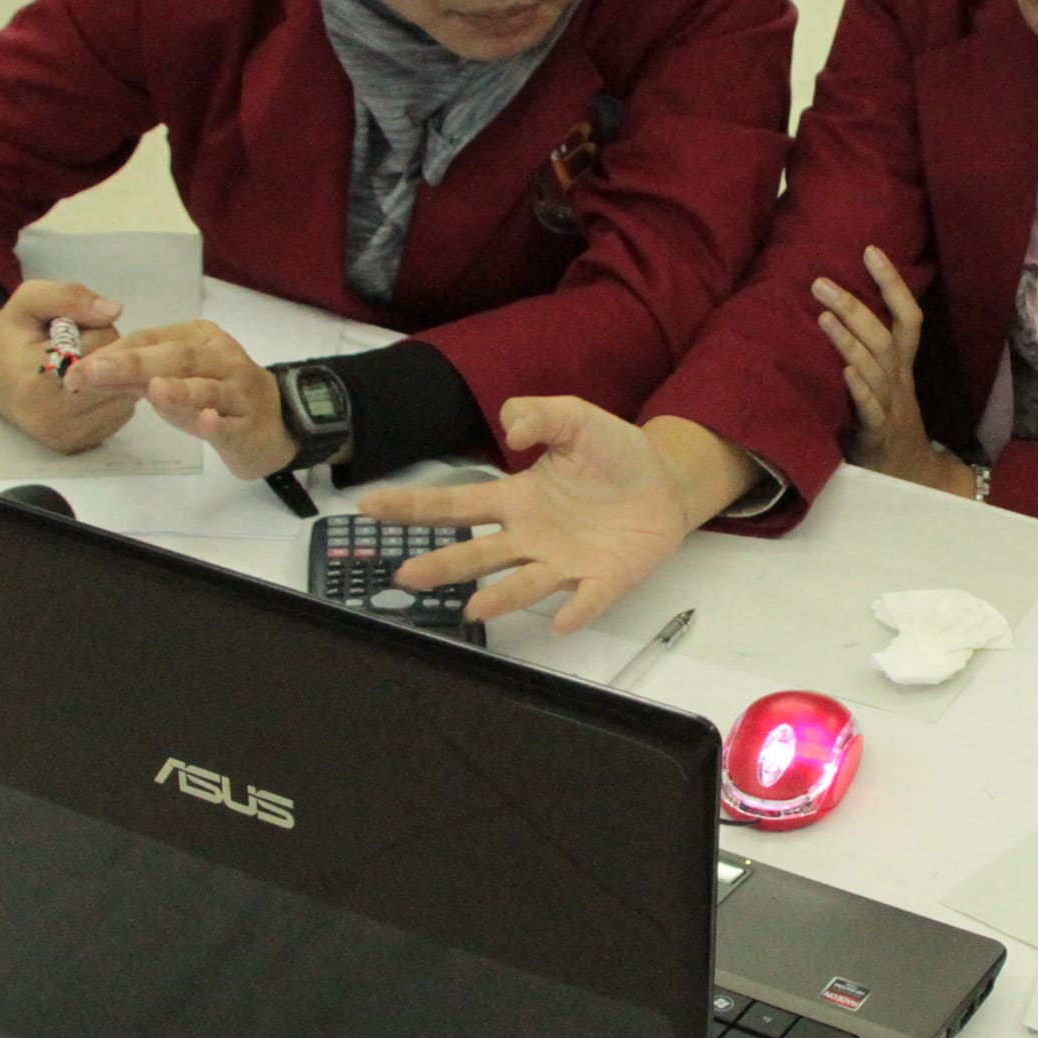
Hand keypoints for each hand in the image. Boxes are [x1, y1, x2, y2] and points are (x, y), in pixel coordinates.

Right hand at [0, 278, 133, 452]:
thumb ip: (69, 297)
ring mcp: (65, 435)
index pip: (100, 345)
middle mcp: (50, 415)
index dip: (96, 327)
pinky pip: (121, 412)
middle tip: (79, 345)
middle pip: (116, 374)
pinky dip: (113, 395)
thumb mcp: (31, 299)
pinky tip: (88, 385)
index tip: (71, 327)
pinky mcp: (78, 444)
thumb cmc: (14, 333)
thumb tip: (114, 311)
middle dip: (108, 352)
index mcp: (35, 379)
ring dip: (115, 374)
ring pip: (124, 395)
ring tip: (83, 364)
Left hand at [66, 320, 291, 479]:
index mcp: (201, 339)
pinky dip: (217, 423)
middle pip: (179, 358)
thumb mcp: (176, 380)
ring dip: (181, 389)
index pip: (153, 339)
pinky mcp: (249, 427)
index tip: (79, 366)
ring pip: (208, 388)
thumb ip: (136, 377)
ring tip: (153, 390)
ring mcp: (239, 393)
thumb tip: (88, 373)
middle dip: (133, 364)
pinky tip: (205, 423)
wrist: (277, 423)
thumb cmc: (217, 397)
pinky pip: (232, 424)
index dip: (116, 352)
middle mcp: (223, 360)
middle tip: (94, 372)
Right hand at [361, 399, 717, 631]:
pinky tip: (557, 622)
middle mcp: (532, 537)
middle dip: (444, 564)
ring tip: (474, 607)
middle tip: (407, 575)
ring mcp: (567, 561)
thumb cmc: (613, 453)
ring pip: (525, 583)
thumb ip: (539, 414)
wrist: (667, 479)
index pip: (457, 505)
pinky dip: (574, 610)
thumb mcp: (575, 418)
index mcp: (517, 499)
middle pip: (479, 554)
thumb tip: (511, 431)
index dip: (413, 506)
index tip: (370, 508)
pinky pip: (587, 598)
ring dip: (500, 596)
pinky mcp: (605, 578)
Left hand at [812, 247, 966, 495]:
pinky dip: (860, 391)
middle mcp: (899, 380)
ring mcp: (892, 406)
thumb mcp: (884, 383)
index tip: (871, 250)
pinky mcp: (879, 434)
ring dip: (850, 341)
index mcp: (902, 365)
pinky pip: (872, 409)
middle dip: (855, 306)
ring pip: (875, 368)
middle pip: (884, 337)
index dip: (892, 284)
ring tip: (823, 317)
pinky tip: (845, 373)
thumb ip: (868, 351)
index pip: (907, 317)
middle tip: (821, 282)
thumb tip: (836, 308)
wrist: (911, 478)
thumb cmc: (888, 423)